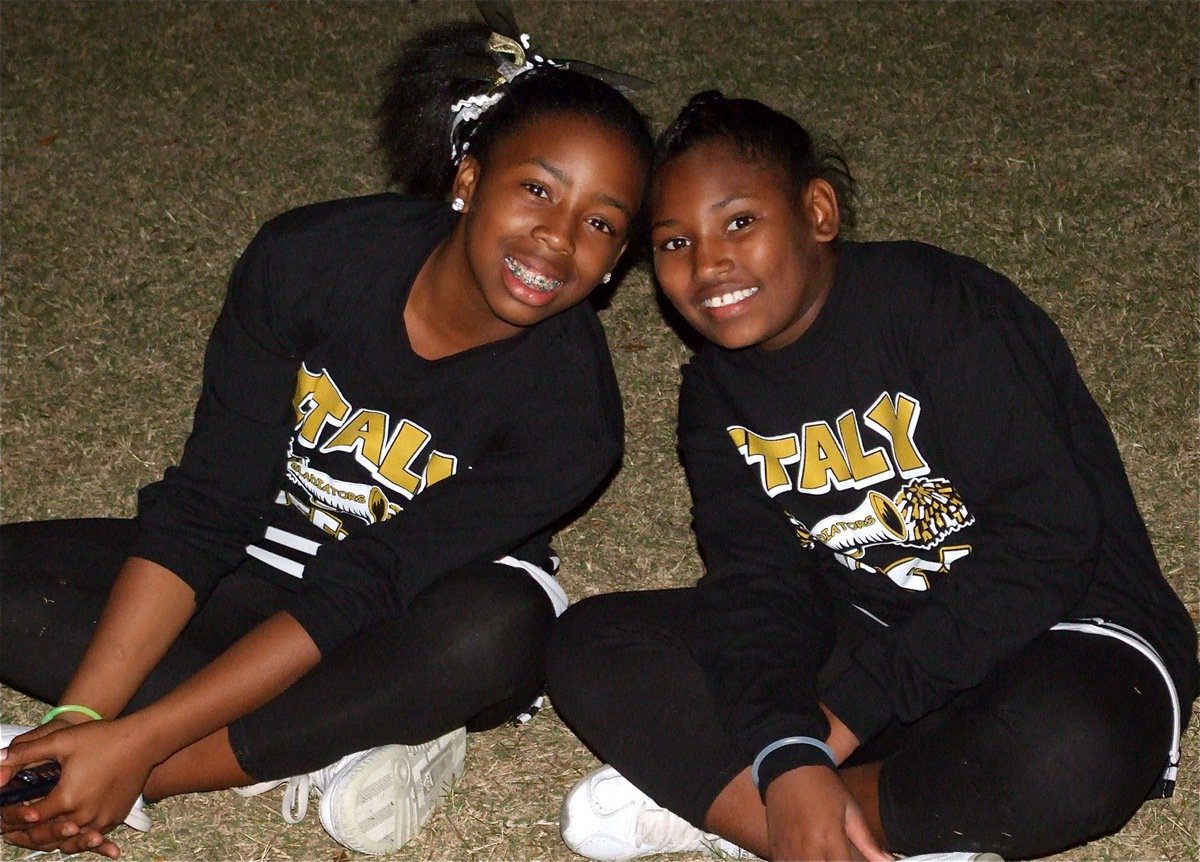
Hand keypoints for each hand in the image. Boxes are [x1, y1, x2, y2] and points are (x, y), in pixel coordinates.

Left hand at [1, 719, 149, 857]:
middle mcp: (84, 815)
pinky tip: (69, 832)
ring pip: (69, 841)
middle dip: (28, 833)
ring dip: (52, 839)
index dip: (15, 816)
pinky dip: (76, 837)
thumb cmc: (103, 738)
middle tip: (14, 831)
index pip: (31, 817)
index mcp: (67, 798)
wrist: (144, 741)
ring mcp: (103, 819)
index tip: (6, 814)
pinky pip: (90, 836)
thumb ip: (27, 752)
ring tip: (38, 834)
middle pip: (48, 834)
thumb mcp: (62, 740)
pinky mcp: (116, 818)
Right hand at [764, 766, 891, 861]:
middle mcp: (808, 847)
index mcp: (830, 837)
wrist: (788, 768)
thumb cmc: (823, 787)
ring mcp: (789, 849)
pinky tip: (807, 857)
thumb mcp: (850, 810)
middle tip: (837, 858)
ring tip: (824, 857)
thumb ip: (869, 843)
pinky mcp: (775, 848)